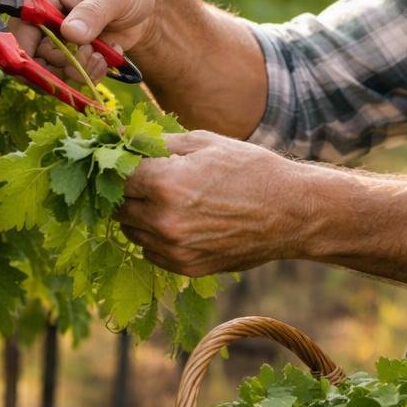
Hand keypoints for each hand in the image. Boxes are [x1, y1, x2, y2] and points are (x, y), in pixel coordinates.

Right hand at [12, 0, 170, 83]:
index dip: (26, 55)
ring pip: (52, 73)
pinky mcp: (71, 54)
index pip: (19, 29)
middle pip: (32, 58)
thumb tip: (70, 34)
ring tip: (104, 56)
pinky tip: (108, 58)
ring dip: (80, 72)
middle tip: (92, 54)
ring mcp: (55, 39)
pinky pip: (71, 77)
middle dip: (63, 65)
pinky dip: (91, 74)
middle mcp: (42, 19)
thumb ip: (93, 11)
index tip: (51, 70)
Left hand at [119, 131, 305, 276]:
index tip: (125, 160)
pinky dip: (156, 237)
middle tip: (147, 180)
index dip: (118, 164)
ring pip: (131, 231)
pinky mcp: (186, 267)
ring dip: (140, 215)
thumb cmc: (251, 170)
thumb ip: (158, 143)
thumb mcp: (205, 142)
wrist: (291, 212)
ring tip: (167, 200)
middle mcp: (163, 220)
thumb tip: (123, 139)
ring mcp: (174, 248)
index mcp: (165, 183)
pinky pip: (151, 252)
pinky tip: (179, 221)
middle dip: (127, 191)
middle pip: (118, 205)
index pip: (115, 174)